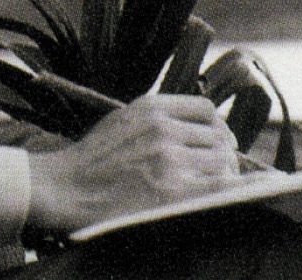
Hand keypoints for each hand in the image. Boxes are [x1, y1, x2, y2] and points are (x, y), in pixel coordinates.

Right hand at [27, 94, 239, 232]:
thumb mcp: (123, 118)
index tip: (219, 140)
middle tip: (222, 169)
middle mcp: (163, 127)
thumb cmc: (92, 157)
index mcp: (151, 106)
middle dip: (224, 153)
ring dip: (226, 174)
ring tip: (219, 185)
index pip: (205, 108)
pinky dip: (233, 189)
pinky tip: (234, 195)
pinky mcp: (171, 190)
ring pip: (221, 160)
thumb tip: (195, 128)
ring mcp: (168, 158)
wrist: (67, 187)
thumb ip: (157, 118)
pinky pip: (218, 187)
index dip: (218, 126)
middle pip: (217, 136)